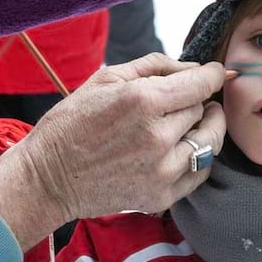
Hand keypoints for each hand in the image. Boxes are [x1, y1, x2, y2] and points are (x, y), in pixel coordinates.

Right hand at [0, 53, 225, 249]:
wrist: (46, 179)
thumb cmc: (73, 122)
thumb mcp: (107, 78)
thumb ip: (156, 66)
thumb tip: (194, 66)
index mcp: (143, 101)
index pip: (202, 83)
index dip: (214, 74)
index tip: (215, 72)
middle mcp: (158, 136)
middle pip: (204, 109)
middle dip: (197, 100)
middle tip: (182, 100)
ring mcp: (162, 170)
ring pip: (210, 140)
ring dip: (205, 127)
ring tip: (190, 121)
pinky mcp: (162, 196)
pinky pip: (201, 171)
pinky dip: (198, 156)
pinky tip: (182, 148)